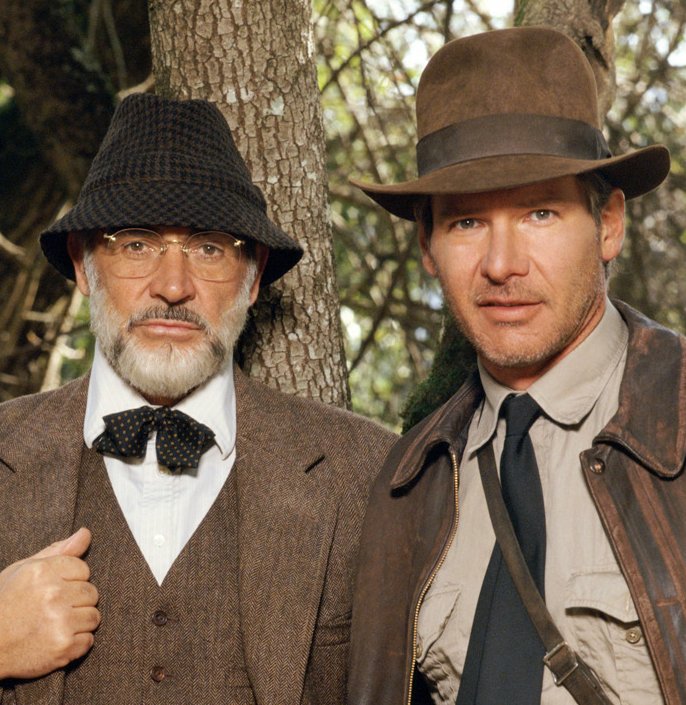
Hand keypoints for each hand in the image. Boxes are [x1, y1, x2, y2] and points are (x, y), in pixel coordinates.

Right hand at [0, 527, 99, 679]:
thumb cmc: (4, 604)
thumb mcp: (23, 570)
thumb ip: (58, 551)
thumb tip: (86, 533)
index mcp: (43, 571)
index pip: (83, 569)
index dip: (70, 581)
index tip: (53, 590)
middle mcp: (53, 594)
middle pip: (92, 593)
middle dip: (76, 601)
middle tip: (53, 610)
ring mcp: (59, 622)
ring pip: (93, 616)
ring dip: (79, 623)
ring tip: (54, 625)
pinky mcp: (63, 647)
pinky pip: (88, 641)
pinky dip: (75, 645)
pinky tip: (55, 641)